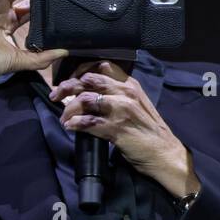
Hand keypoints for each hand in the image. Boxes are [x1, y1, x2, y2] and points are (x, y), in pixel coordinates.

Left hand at [48, 61, 199, 197]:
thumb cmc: (148, 130)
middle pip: (88, 80)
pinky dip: (75, 124)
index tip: (70, 80)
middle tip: (56, 96)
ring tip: (63, 118)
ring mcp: (121, 110)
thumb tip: (89, 92)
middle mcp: (125, 93)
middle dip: (67, 86)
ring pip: (85, 100)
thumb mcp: (136, 104)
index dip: (80, 71)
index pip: (101, 66)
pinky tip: (70, 126)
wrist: (164, 153)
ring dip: (69, 109)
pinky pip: (88, 122)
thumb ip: (117, 94)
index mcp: (130, 84)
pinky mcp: (116, 129)